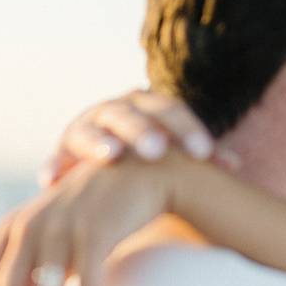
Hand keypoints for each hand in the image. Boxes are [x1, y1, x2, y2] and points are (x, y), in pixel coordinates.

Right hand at [38, 90, 229, 186]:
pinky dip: (54, 166)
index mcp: (148, 105)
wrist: (108, 150)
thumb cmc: (153, 153)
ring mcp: (85, 126)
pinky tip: (51, 181)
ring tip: (112, 157)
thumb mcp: (174, 148)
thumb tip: (233, 165)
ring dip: (100, 142)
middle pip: (130, 116)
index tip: (203, 153)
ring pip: (91, 130)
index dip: (187, 129)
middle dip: (143, 131)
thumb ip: (201, 156)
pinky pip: (56, 158)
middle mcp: (115, 110)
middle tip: (157, 151)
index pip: (171, 110)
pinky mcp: (62, 150)